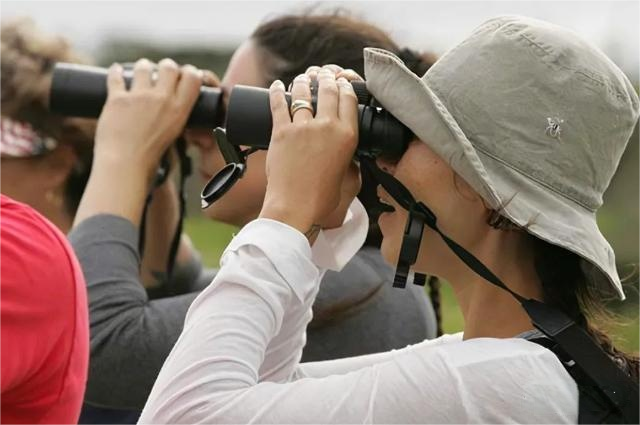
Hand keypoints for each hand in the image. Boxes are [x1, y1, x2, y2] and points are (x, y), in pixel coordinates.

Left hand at [73, 58, 202, 226]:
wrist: (125, 165)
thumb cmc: (150, 157)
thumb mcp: (174, 134)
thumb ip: (174, 115)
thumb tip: (171, 103)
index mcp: (180, 110)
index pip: (192, 77)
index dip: (189, 71)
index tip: (183, 73)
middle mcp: (162, 99)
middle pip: (168, 66)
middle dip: (165, 66)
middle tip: (160, 72)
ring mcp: (139, 97)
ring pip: (143, 66)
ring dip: (142, 66)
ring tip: (139, 72)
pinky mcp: (117, 98)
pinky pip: (116, 76)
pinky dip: (116, 72)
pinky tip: (116, 71)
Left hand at [259, 65, 360, 240]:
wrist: (295, 208)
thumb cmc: (322, 199)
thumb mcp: (348, 178)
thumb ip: (351, 160)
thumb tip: (350, 154)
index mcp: (347, 136)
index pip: (348, 99)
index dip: (345, 85)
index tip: (341, 82)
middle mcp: (326, 127)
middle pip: (327, 90)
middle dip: (325, 77)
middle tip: (322, 74)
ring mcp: (302, 128)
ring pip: (302, 93)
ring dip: (302, 81)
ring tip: (302, 78)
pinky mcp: (280, 133)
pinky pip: (278, 104)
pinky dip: (277, 92)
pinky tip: (277, 85)